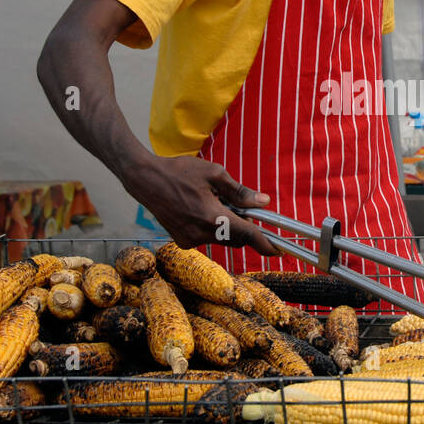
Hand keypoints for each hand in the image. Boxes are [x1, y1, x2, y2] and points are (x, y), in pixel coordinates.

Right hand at [121, 154, 276, 254]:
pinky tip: (200, 209)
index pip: (246, 234)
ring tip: (213, 202)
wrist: (145, 180)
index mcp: (212, 217)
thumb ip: (240, 192)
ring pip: (221, 239)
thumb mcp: (215, 175)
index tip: (278, 251)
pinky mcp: (182, 242)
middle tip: (238, 206)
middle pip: (235, 238)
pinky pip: (207, 238)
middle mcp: (201, 234)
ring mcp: (190, 240)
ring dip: (226, 226)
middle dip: (243, 226)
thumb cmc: (179, 172)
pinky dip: (211, 228)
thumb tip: (262, 202)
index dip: (265, 244)